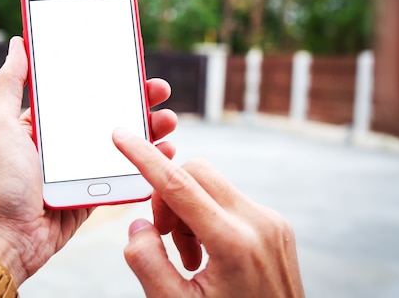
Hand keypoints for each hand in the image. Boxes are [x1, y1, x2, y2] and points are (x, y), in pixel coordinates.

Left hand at [0, 36, 176, 288]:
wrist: (9, 237)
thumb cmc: (0, 180)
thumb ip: (10, 84)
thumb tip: (19, 43)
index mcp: (45, 123)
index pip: (83, 92)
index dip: (109, 78)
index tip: (132, 66)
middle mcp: (66, 142)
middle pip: (109, 114)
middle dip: (138, 100)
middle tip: (160, 91)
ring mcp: (82, 168)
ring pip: (123, 142)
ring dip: (149, 129)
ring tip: (169, 121)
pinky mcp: (94, 192)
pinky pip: (125, 172)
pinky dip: (147, 162)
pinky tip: (165, 152)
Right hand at [112, 129, 303, 297]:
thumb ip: (147, 262)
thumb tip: (140, 225)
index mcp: (234, 243)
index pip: (178, 184)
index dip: (144, 157)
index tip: (122, 135)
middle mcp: (259, 223)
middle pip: (196, 173)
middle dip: (168, 196)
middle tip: (163, 237)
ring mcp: (272, 222)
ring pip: (212, 186)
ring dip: (188, 210)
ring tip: (190, 257)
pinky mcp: (276, 225)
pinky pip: (229, 201)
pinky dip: (207, 217)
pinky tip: (209, 255)